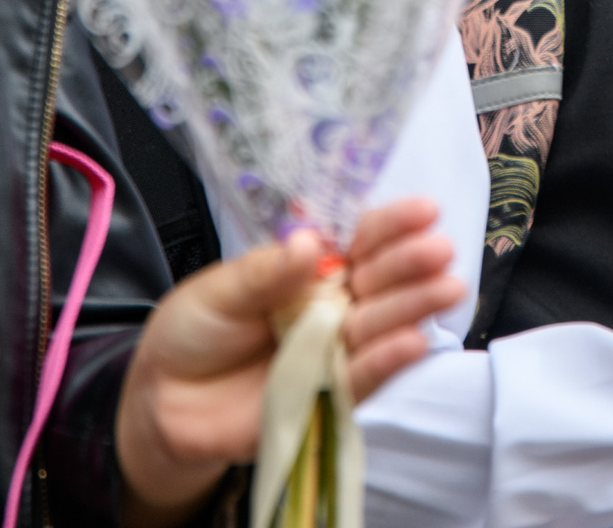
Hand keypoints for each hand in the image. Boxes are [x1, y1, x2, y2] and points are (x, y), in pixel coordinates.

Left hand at [115, 198, 460, 527]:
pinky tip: (414, 342)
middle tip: (440, 251)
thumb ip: (264, 272)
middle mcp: (331, 305)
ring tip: (447, 289)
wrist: (165, 402)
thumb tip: (309, 243)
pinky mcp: (327, 395)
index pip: (358, 240)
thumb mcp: (217, 290)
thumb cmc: (193, 331)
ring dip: (413, 308)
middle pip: (379, 281)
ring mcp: (332, 350)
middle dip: (410, 265)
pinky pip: (362, 377)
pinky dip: (387, 361)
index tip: (424, 211)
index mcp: (309, 268)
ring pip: (380, 326)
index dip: (390, 226)